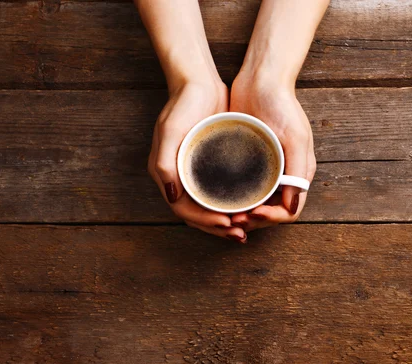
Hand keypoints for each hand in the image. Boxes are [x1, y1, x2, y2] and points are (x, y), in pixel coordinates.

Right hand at [148, 81, 246, 241]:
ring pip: (209, 205)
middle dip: (217, 228)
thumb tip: (172, 196)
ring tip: (245, 227)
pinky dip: (231, 203)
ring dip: (225, 220)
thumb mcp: (170, 131)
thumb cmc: (183, 104)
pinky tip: (247, 206)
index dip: (204, 222)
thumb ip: (164, 163)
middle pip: (197, 213)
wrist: (198, 81)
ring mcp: (195, 171)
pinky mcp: (210, 163)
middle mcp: (179, 176)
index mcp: (166, 174)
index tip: (226, 225)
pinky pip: (219, 190)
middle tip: (240, 235)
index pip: (184, 209)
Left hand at [229, 72, 315, 231]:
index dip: (271, 219)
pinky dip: (232, 197)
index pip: (288, 211)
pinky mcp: (248, 161)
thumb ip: (297, 171)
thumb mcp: (294, 137)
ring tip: (223, 213)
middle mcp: (284, 175)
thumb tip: (292, 207)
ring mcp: (266, 169)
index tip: (252, 214)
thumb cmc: (282, 105)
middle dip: (252, 220)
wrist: (261, 79)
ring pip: (254, 203)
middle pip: (270, 212)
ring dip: (240, 213)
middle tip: (231, 220)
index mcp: (299, 173)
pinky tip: (217, 197)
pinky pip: (242, 187)